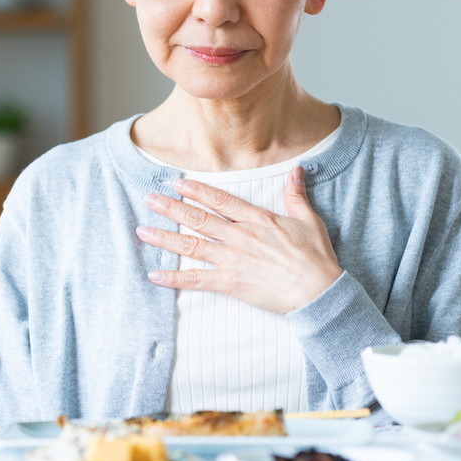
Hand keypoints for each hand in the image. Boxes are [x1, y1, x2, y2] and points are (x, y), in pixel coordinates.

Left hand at [135, 166, 343, 313]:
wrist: (318, 291)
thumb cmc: (316, 257)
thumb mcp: (309, 220)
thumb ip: (296, 195)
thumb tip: (297, 170)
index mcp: (256, 220)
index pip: (220, 200)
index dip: (197, 191)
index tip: (177, 183)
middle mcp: (239, 236)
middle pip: (198, 219)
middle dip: (171, 208)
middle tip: (149, 199)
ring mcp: (232, 259)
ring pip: (191, 245)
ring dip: (165, 238)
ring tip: (143, 231)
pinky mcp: (230, 283)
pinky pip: (196, 280)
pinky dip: (174, 278)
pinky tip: (155, 274)